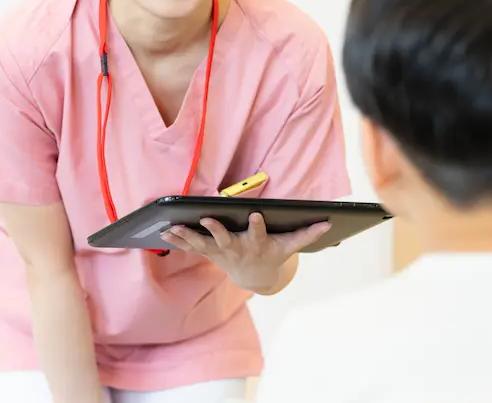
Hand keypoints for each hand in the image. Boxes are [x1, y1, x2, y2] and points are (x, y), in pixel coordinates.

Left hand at [160, 213, 330, 292]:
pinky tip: (162, 231)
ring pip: (202, 244)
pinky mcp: (209, 253)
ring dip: (187, 236)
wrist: (256, 276)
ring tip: (171, 227)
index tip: (255, 213)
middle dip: (216, 229)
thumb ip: (307, 234)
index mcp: (258, 244)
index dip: (256, 225)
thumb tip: (329, 222)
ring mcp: (221, 253)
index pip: (259, 233)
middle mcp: (237, 249)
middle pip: (225, 239)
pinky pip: (191, 247)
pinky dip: (177, 240)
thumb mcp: (290, 246)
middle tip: (207, 218)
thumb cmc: (273, 253)